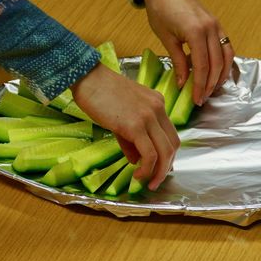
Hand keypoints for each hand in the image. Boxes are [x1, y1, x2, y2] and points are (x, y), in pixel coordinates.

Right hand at [71, 64, 179, 190]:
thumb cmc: (99, 93)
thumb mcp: (122, 115)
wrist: (87, 77)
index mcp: (157, 103)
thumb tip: (136, 160)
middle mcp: (158, 108)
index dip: (168, 154)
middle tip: (155, 181)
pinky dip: (147, 168)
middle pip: (173, 144)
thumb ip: (131, 138)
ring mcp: (149, 116)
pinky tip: (137, 175)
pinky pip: (150, 153)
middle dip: (166, 167)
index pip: (170, 134)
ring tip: (148, 183)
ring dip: (159, 172)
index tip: (159, 168)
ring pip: (165, 151)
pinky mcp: (135, 125)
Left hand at [142, 0, 234, 105]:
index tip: (196, 99)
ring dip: (221, 75)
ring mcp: (217, 26)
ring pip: (226, 57)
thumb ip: (178, 62)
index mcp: (196, 32)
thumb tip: (182, 83)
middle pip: (217, 64)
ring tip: (212, 88)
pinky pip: (226, 47)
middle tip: (203, 98)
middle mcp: (211, 29)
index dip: (200, 85)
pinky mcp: (218, 25)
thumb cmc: (161, 11)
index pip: (202, 66)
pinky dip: (224, 62)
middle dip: (211, 84)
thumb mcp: (167, 39)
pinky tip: (217, 72)